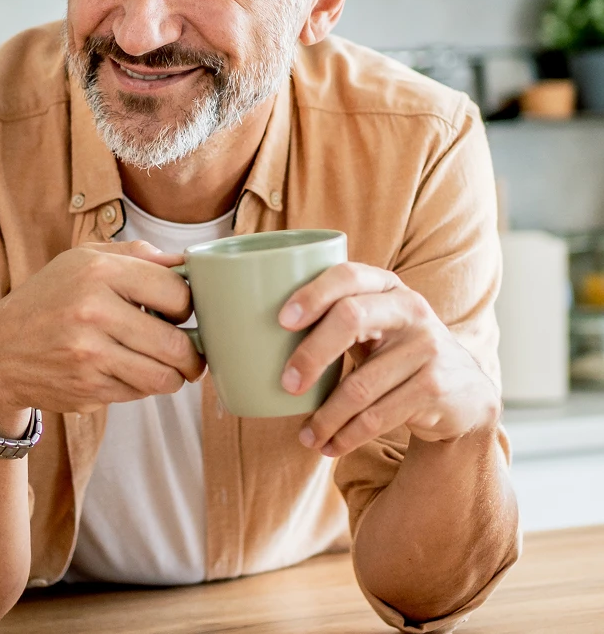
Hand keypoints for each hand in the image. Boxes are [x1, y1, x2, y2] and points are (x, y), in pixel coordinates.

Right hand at [0, 240, 204, 433]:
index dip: (189, 304)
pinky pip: (138, 394)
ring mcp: (89, 355)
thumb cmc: (49, 297)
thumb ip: (137, 255)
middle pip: (176, 342)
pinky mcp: (86, 390)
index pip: (176, 291)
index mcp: (98, 270)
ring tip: (170, 366)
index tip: (183, 310)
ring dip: (175, 375)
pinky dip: (143, 386)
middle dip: (192, 351)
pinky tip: (130, 371)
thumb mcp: (84, 259)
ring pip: (163, 377)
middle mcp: (93, 311)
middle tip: (191, 349)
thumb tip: (188, 263)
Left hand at [278, 263, 500, 456]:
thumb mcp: (375, 327)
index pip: (348, 275)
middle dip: (311, 354)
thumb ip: (336, 319)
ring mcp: (427, 347)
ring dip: (325, 416)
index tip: (281, 320)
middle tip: (286, 384)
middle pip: (351, 318)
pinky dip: (347, 436)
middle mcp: (411, 308)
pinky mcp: (435, 387)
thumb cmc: (396, 353)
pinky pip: (378, 416)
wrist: (464, 392)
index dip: (313, 294)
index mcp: (388, 286)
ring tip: (306, 435)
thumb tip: (258, 337)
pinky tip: (330, 446)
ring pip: (360, 384)